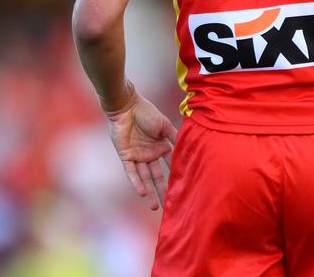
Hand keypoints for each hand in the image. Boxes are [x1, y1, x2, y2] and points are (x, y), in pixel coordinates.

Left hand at [106, 91, 177, 210]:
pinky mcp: (126, 156)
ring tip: (155, 206)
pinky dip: (136, 182)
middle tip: (168, 206)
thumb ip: (174, 138)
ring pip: (145, 178)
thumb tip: (188, 149)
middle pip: (157, 176)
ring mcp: (138, 156)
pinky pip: (131, 172)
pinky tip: (142, 193)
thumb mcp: (165, 126)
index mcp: (161, 147)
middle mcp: (150, 154)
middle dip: (162, 190)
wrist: (127, 107)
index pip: (170, 164)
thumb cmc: (147, 113)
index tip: (184, 188)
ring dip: (149, 192)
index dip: (176, 175)